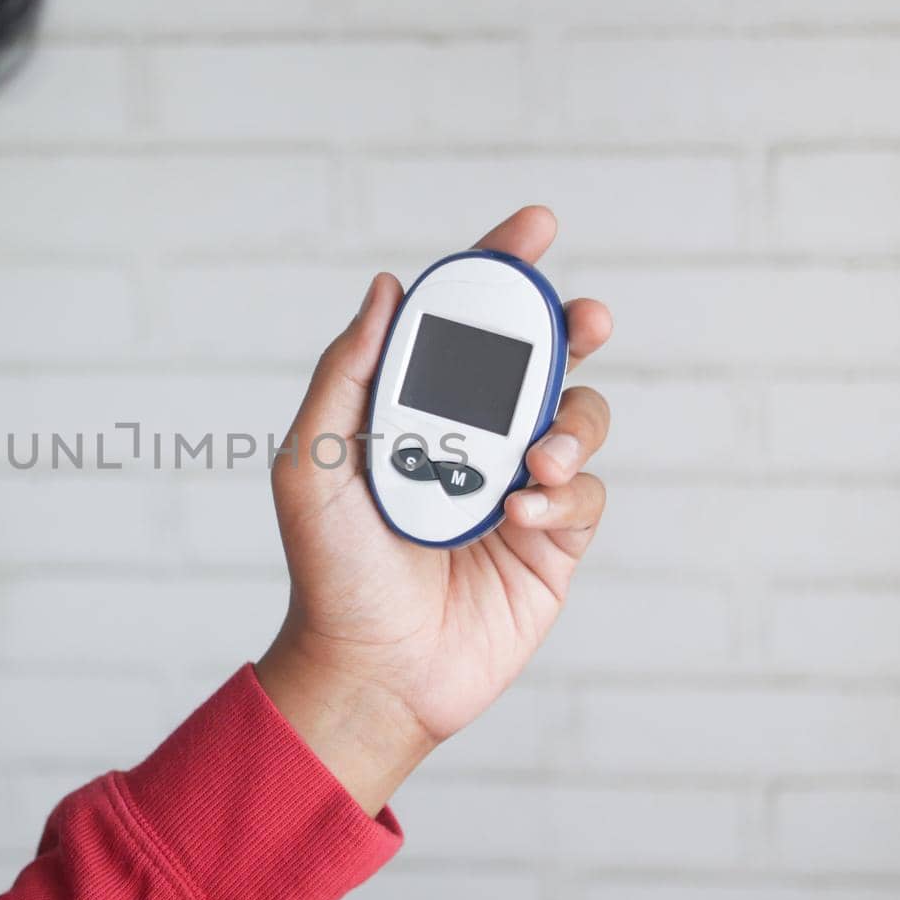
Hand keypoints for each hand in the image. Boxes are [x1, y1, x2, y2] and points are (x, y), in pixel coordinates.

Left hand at [256, 207, 612, 813]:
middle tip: (584, 317)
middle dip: (570, 327)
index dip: (500, 271)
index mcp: (415, 411)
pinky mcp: (553, 543)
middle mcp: (471, 440)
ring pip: (580, 420)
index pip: (463, 325)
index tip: (536, 228)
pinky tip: (518, 519)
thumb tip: (386, 289)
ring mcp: (518, 489)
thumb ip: (347, 373)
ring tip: (534, 462)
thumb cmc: (330, 571)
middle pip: (540, 359)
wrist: (369, 671)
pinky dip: (562, 497)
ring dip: (571, 424)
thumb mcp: (314, 461)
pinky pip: (585, 496)